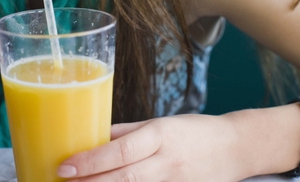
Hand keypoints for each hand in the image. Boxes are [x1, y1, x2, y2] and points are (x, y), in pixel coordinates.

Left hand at [58, 114, 247, 181]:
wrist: (235, 147)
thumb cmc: (195, 131)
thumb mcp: (161, 123)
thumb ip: (128, 132)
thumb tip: (95, 138)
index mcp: (160, 135)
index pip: (120, 151)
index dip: (91, 160)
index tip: (64, 166)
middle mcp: (167, 162)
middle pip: (122, 178)